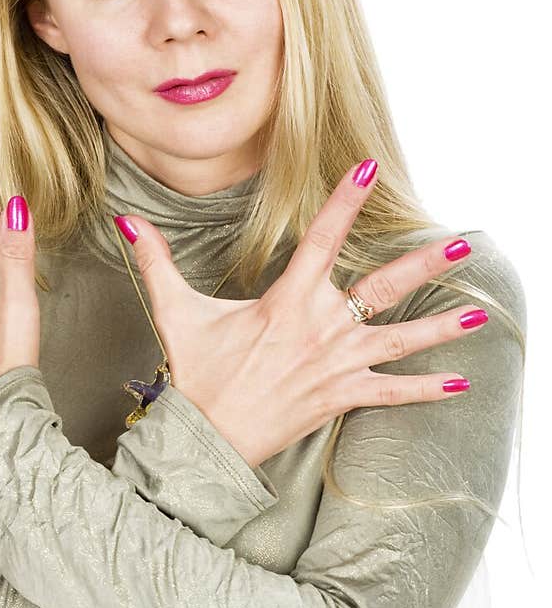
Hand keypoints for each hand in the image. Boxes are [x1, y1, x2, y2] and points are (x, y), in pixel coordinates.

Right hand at [115, 160, 485, 469]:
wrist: (205, 438)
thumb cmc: (195, 373)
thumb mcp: (175, 311)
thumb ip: (157, 262)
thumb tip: (128, 222)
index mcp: (285, 301)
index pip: (322, 240)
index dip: (345, 202)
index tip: (370, 169)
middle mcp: (319, 329)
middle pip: (380, 289)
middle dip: (423, 266)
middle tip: (460, 246)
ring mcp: (335, 366)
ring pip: (398, 340)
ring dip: (441, 327)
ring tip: (479, 312)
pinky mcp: (340, 399)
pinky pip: (391, 394)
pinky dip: (425, 390)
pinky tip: (459, 383)